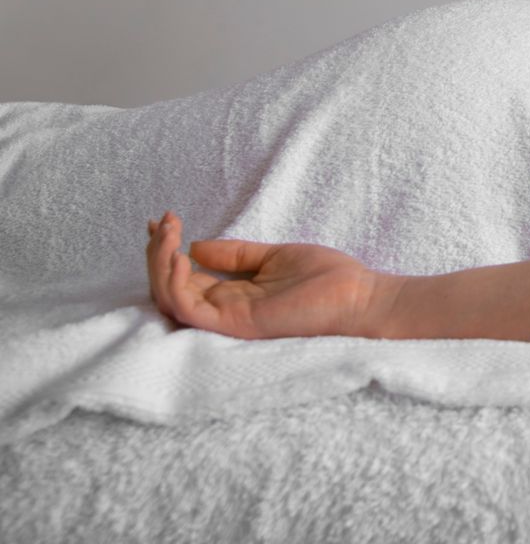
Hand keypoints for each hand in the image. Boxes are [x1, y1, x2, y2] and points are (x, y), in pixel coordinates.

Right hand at [144, 210, 391, 339]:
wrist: (359, 296)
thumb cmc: (327, 279)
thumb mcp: (274, 256)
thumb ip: (236, 254)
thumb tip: (197, 245)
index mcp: (232, 294)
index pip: (184, 276)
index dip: (166, 249)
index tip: (161, 220)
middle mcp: (224, 308)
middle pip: (169, 287)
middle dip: (156, 253)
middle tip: (161, 222)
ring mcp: (227, 318)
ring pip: (170, 299)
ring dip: (160, 264)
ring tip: (167, 234)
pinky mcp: (235, 323)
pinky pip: (189, 310)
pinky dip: (174, 283)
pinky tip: (178, 256)